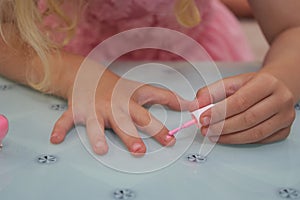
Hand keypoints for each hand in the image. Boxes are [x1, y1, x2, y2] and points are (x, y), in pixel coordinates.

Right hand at [49, 61, 190, 155]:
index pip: (147, 114)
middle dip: (131, 135)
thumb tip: (192, 105)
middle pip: (124, 121)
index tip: (170, 140)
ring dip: (97, 135)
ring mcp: (94, 107)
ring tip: (102, 149)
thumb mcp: (143, 90)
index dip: (159, 127)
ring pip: (95, 123)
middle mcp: (113, 105)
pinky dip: (60, 128)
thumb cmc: (120, 88)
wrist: (90, 74)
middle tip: (140, 150)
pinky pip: (67, 119)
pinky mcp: (76, 109)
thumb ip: (167, 98)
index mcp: (130, 101)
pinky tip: (55, 139)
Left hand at [194, 72, 295, 143]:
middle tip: (205, 129)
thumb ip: (211, 92)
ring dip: (230, 137)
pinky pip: (260, 140)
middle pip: (248, 119)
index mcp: (267, 83)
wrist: (277, 87)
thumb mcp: (232, 82)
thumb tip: (194, 105)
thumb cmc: (253, 85)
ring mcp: (286, 117)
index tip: (203, 118)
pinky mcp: (285, 130)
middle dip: (222, 127)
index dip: (219, 112)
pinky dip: (241, 141)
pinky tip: (227, 138)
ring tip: (213, 135)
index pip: (240, 101)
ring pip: (255, 133)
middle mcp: (281, 100)